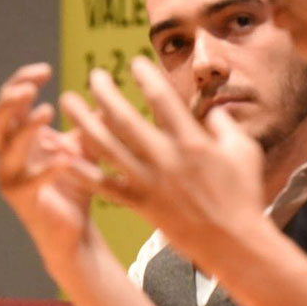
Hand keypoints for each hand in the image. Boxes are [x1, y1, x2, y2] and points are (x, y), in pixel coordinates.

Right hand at [0, 63, 101, 261]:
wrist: (75, 230)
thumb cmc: (74, 185)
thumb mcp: (84, 145)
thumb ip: (89, 122)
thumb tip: (111, 93)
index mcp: (18, 137)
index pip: (9, 102)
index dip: (21, 82)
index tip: (45, 70)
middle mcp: (6, 154)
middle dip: (10, 100)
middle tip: (31, 87)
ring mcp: (9, 177)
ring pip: (6, 147)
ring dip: (24, 128)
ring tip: (46, 111)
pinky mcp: (21, 199)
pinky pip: (28, 180)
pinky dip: (46, 167)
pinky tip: (65, 157)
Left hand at [59, 58, 266, 272]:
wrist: (233, 243)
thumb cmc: (244, 194)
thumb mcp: (244, 150)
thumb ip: (223, 124)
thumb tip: (210, 106)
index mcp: (192, 142)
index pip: (162, 99)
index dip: (145, 76)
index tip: (135, 62)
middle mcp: (166, 159)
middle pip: (125, 119)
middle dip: (105, 93)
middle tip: (93, 75)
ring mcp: (149, 183)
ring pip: (107, 148)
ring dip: (83, 122)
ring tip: (67, 102)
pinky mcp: (140, 204)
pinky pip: (104, 185)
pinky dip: (81, 171)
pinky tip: (61, 156)